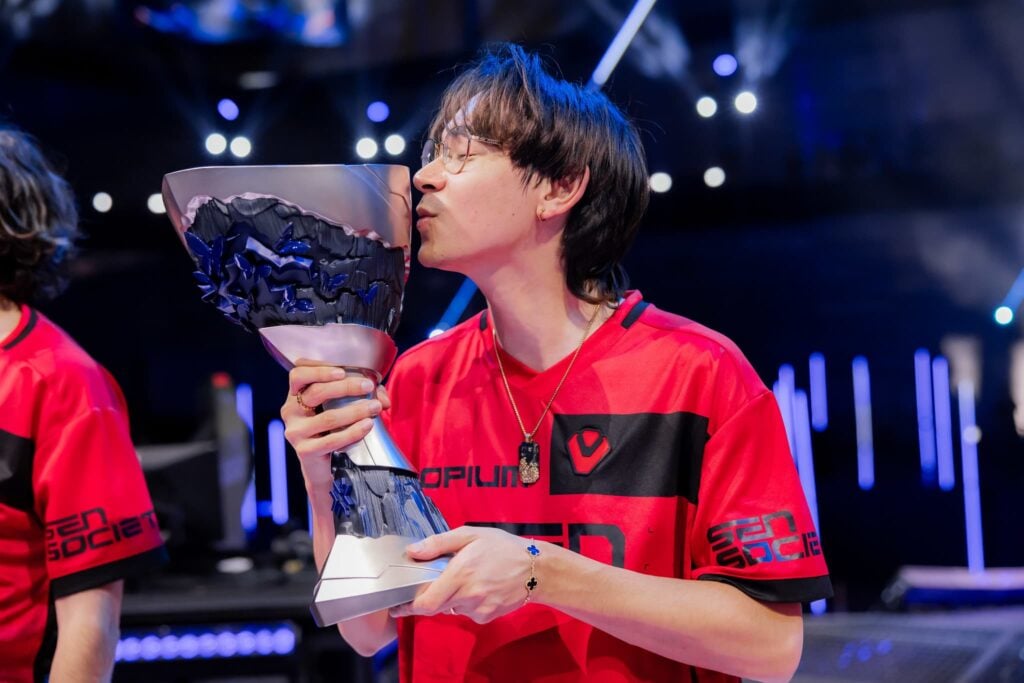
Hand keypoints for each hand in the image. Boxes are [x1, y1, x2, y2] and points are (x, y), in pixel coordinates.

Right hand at [280, 361, 390, 487]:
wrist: (321, 465)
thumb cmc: (332, 430)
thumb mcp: (341, 408)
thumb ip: (361, 396)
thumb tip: (383, 398)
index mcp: (295, 396)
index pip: (297, 375)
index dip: (318, 370)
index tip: (342, 372)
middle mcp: (290, 412)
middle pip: (316, 392)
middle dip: (346, 387)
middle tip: (368, 386)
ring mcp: (295, 432)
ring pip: (327, 417)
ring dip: (355, 410)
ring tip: (375, 407)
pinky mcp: (305, 451)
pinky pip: (332, 440)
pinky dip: (353, 432)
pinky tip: (367, 425)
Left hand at [388, 527, 534, 623]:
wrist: (536, 569)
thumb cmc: (503, 547)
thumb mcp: (470, 535)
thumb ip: (438, 544)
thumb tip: (412, 551)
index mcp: (460, 574)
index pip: (425, 602)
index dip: (408, 606)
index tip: (398, 604)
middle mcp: (467, 596)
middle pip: (435, 608)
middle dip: (430, 598)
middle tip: (435, 582)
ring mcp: (478, 609)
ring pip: (452, 608)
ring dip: (452, 597)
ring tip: (468, 577)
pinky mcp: (487, 617)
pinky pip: (468, 612)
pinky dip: (467, 603)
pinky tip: (480, 587)